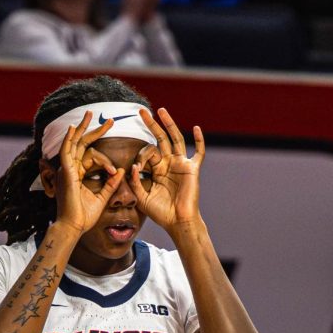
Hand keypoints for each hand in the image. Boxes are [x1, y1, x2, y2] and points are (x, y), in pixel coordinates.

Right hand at [53, 112, 125, 234]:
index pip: (90, 154)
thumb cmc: (85, 216)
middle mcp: (71, 169)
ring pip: (74, 143)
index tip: (115, 164)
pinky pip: (66, 152)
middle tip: (108, 120)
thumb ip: (111, 184)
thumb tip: (120, 170)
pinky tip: (73, 128)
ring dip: (82, 128)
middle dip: (94, 130)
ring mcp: (66, 170)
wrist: (74, 227)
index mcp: (78, 173)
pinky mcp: (65, 172)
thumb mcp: (102, 197)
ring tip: (91, 115)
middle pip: (82, 144)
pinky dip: (68, 139)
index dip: (103, 152)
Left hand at [131, 107, 203, 230]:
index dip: (141, 156)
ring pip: (175, 139)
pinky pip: (198, 152)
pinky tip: (196, 128)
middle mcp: (169, 163)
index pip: (148, 152)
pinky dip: (199, 140)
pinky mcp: (192, 169)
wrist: (178, 222)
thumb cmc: (161, 212)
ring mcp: (181, 164)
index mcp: (157, 169)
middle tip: (142, 111)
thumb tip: (133, 166)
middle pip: (160, 139)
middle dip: (151, 125)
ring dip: (169, 124)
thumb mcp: (142, 197)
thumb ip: (136, 182)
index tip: (137, 167)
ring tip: (161, 111)